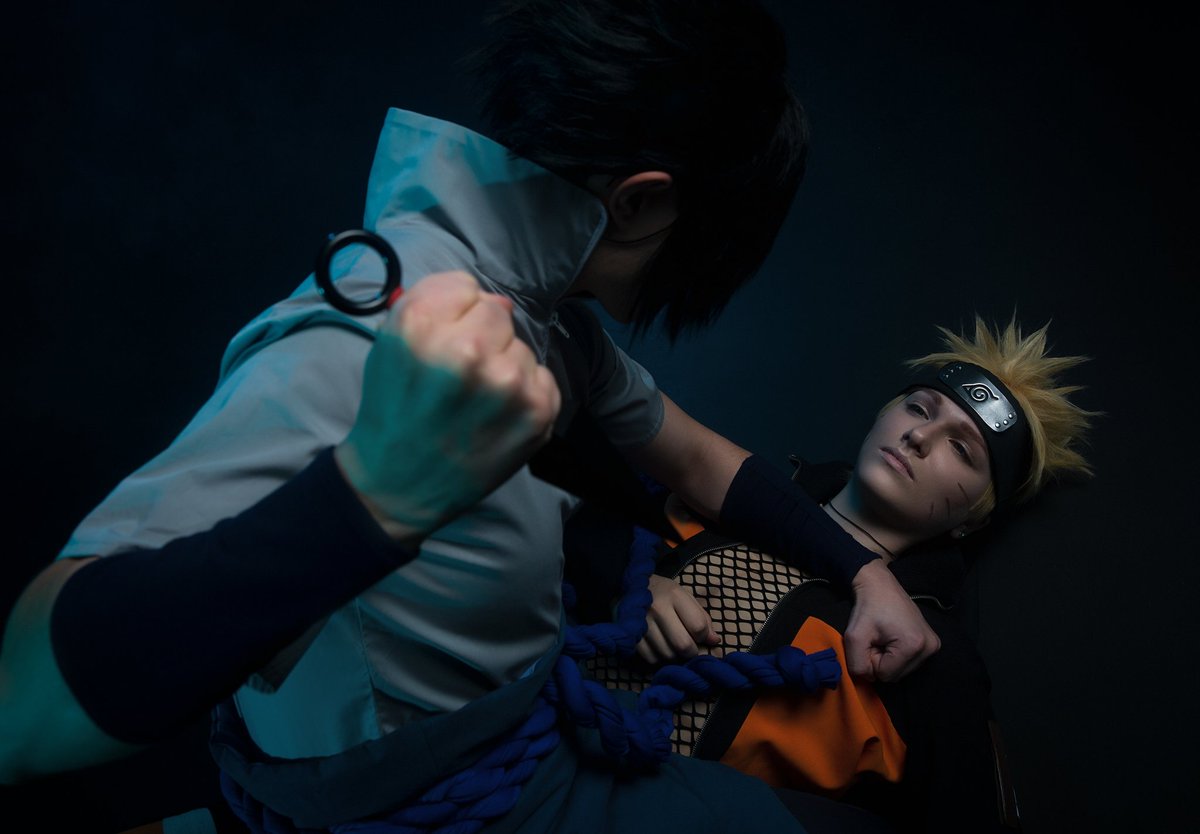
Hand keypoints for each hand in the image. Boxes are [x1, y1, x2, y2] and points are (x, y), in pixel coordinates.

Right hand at [335, 271, 560, 538]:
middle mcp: (468, 350)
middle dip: (482, 338)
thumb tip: (496, 301)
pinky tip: (497, 418)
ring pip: (521, 347)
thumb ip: (435, 301)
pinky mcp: (538, 411)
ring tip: (475, 404)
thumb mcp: (390, 342)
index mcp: (422, 327)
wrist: (398, 484)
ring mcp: (508, 382)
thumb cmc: (394, 409)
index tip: (440, 343)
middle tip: (458, 379)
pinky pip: (542, 377)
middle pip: (498, 312)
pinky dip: (525, 394)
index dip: (453, 314)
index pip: (466, 287)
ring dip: (504, 368)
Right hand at [636, 575, 720, 664]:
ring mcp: (642, 623)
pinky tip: (659, 647)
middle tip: (690, 647)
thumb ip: (702, 618)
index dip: (704, 636)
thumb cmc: (664, 594)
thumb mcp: (686, 597)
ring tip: (673, 645)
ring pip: (667, 654)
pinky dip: (659, 658)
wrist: (631, 588)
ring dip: (675, 656)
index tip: (700, 635)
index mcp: (674, 595)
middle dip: (691, 651)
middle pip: (683, 645)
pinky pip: (651, 658)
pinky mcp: (631, 635)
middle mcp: (657, 608)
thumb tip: (714, 641)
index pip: (698, 626)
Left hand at [844, 560, 940, 681]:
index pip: (885, 675)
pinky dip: (897, 654)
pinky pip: (909, 662)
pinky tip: (893, 637)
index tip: (871, 640)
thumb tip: (868, 679)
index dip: (871, 660)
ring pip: (901, 671)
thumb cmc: (868, 608)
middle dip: (880, 660)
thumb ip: (857, 664)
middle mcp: (929, 647)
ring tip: (884, 636)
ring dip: (888, 658)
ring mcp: (933, 645)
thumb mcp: (853, 636)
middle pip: (895, 675)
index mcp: (913, 645)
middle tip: (876, 638)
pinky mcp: (933, 643)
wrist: (880, 585)